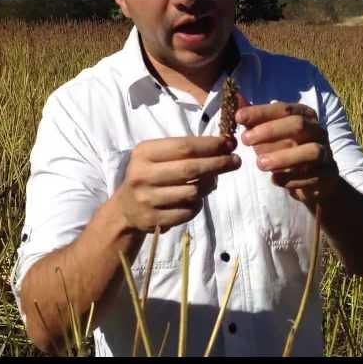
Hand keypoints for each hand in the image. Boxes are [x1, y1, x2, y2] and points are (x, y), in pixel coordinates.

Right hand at [114, 136, 240, 232]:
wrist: (126, 208)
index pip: (184, 146)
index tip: (230, 143)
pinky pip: (188, 212)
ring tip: (212, 182)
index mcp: (144, 153)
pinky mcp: (153, 220)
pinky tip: (196, 199)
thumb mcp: (159, 156)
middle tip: (236, 161)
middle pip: (190, 169)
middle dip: (218, 164)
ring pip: (192, 192)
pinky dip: (198, 205)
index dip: (211, 145)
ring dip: (209, 186)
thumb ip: (186, 150)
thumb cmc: (151, 175)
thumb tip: (225, 146)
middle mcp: (142, 175)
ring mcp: (147, 199)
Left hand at [235, 99, 338, 205]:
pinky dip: (292, 179)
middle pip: (298, 124)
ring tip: (259, 164)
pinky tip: (275, 180)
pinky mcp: (328, 175)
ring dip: (283, 157)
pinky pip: (314, 177)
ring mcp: (326, 153)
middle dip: (270, 131)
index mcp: (304, 116)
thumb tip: (235, 97)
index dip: (260, 112)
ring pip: (311, 151)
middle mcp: (318, 131)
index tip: (238, 117)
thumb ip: (254, 118)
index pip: (283, 108)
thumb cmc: (286, 151)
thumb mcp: (268, 134)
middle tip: (245, 140)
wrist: (314, 181)